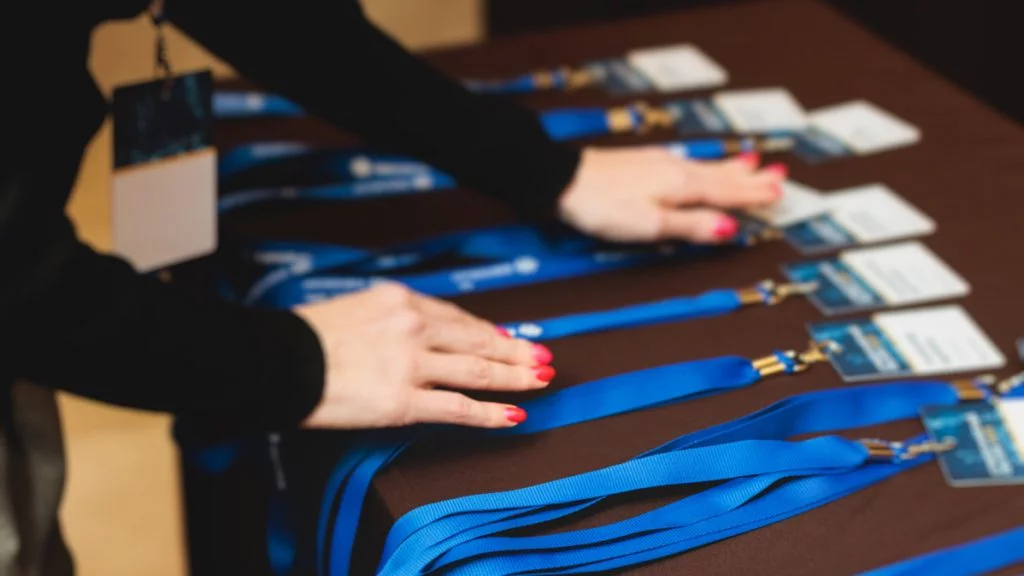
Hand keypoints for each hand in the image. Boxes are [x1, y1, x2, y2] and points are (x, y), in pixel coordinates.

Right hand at [294, 283, 553, 429]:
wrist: (276, 361)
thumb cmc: (307, 338)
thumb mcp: (355, 309)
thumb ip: (392, 318)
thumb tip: (422, 332)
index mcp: (401, 301)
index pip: (457, 317)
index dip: (488, 330)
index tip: (508, 337)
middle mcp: (413, 327)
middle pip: (477, 340)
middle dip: (516, 349)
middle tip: (543, 356)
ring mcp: (411, 364)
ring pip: (477, 370)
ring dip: (515, 376)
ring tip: (541, 380)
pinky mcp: (403, 401)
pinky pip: (458, 408)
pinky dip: (491, 412)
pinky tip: (514, 415)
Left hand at [558, 146, 785, 243]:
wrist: (563, 179)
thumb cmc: (602, 205)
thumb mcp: (650, 224)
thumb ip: (691, 226)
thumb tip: (729, 229)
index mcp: (682, 186)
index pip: (727, 192)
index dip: (753, 195)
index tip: (778, 193)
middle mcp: (675, 170)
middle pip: (721, 176)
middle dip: (750, 179)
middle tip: (778, 176)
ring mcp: (658, 164)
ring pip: (705, 167)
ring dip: (731, 167)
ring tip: (752, 163)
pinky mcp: (643, 163)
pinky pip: (687, 163)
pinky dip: (706, 164)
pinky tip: (701, 164)